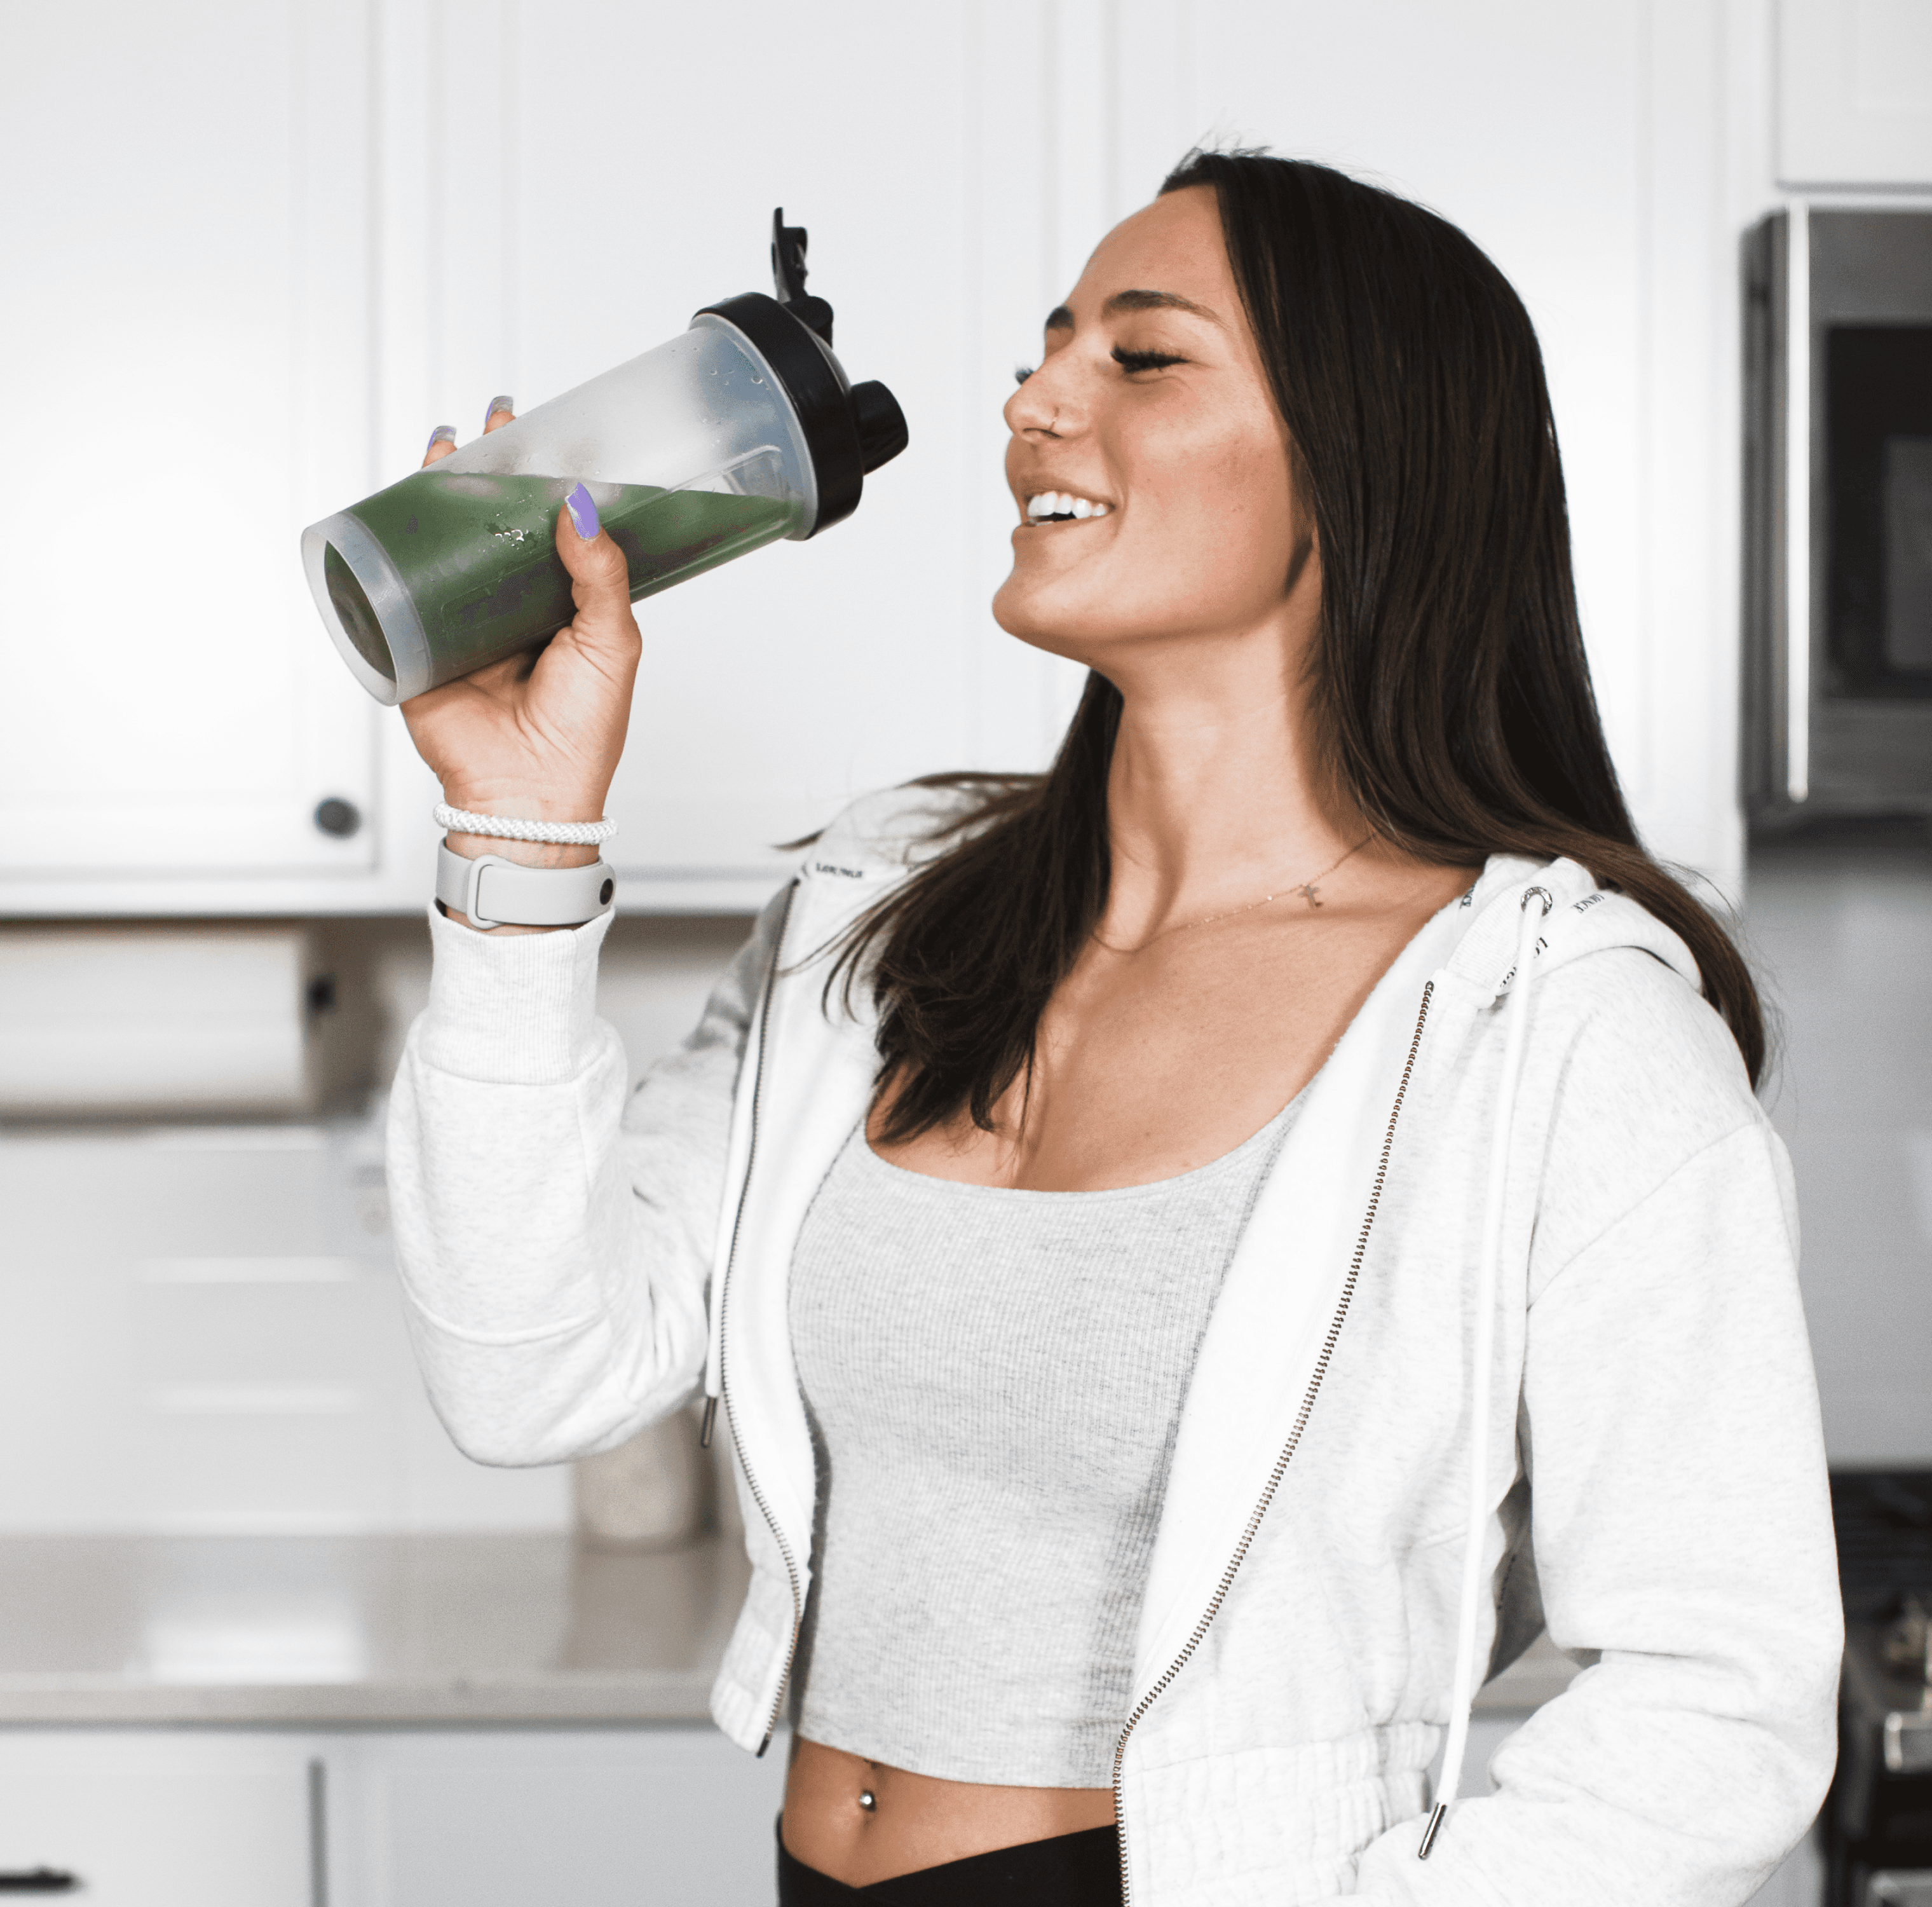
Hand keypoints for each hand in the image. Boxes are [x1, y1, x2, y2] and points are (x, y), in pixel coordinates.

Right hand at [400, 401, 642, 872]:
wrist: (527, 796)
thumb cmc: (580, 736)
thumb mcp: (610, 644)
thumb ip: (600, 574)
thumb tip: (581, 505)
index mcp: (563, 607)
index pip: (554, 529)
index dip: (549, 482)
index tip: (550, 436)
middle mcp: (512, 609)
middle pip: (494, 525)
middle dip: (491, 472)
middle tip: (498, 423)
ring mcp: (462, 622)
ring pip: (446, 545)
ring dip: (441, 493)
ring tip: (449, 446)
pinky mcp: (417, 643)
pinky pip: (398, 585)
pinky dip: (391, 543)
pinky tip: (395, 504)